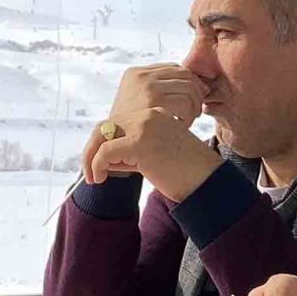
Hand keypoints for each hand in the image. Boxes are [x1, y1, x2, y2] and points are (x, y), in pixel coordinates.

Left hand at [82, 106, 221, 200]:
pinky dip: (97, 165)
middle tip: (90, 174)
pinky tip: (100, 179)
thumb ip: (130, 149)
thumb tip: (99, 156)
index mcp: (154, 114)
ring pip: (102, 136)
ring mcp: (145, 125)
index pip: (117, 122)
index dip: (102, 143)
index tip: (98, 165)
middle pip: (105, 126)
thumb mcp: (153, 154)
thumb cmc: (183, 173)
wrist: (206, 181)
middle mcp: (149, 114)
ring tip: (95, 178)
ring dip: (92, 159)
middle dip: (92, 150)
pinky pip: (106, 152)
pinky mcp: (140, 141)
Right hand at [110, 63, 207, 123]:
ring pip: (189, 88)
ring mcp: (146, 85)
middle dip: (197, 93)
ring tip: (189, 119)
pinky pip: (184, 102)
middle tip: (197, 111)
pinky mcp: (153, 99)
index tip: (195, 98)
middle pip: (185, 75)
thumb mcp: (137, 101)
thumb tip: (197, 84)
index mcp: (136, 72)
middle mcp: (141, 74)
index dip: (190, 82)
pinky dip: (188, 115)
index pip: (175, 68)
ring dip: (194, 105)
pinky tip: (182, 125)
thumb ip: (157, 89)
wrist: (112, 142)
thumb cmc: (130, 126)